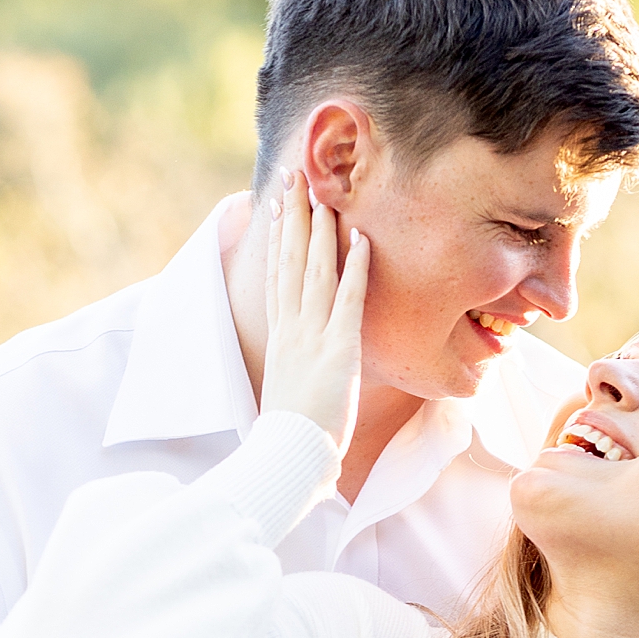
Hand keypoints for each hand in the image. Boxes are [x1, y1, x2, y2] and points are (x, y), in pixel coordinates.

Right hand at [259, 169, 369, 453]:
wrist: (288, 458)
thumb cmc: (291, 437)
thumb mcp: (290, 393)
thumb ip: (297, 370)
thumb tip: (301, 369)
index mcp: (281, 338)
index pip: (278, 276)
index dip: (279, 239)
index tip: (278, 206)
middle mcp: (292, 329)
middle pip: (289, 262)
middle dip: (293, 218)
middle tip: (294, 178)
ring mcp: (313, 337)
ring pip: (314, 271)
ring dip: (319, 230)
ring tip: (323, 193)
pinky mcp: (338, 350)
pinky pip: (348, 300)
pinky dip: (355, 267)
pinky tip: (360, 238)